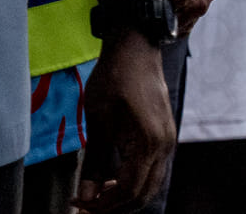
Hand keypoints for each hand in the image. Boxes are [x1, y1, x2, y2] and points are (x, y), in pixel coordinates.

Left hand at [76, 32, 174, 212]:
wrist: (137, 47)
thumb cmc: (116, 77)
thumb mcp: (98, 119)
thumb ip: (95, 161)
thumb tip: (87, 195)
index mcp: (150, 142)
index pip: (130, 190)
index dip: (103, 205)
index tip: (78, 205)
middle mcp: (165, 145)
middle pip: (144, 194)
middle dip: (114, 207)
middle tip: (84, 206)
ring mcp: (167, 140)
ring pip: (150, 184)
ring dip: (124, 196)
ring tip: (95, 194)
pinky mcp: (163, 135)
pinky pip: (151, 170)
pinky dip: (132, 181)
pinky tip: (112, 178)